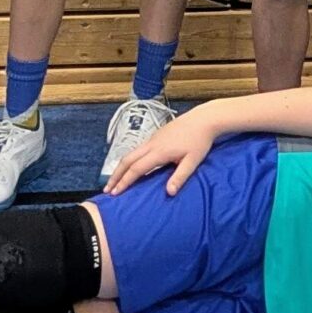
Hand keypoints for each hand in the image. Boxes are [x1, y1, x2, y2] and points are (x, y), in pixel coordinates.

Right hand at [103, 104, 217, 194]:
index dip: (124, 181)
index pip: (136, 169)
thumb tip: (168, 193)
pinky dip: (129, 160)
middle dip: (116, 175)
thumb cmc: (200, 140)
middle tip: (107, 189)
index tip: (115, 193)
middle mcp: (152, 144)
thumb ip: (180, 177)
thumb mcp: (193, 161)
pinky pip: (138, 149)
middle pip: (128, 160)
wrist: (204, 119)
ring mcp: (153, 138)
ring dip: (121, 167)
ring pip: (131, 153)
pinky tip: (131, 167)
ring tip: (115, 181)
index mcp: (159, 151)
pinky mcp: (156, 136)